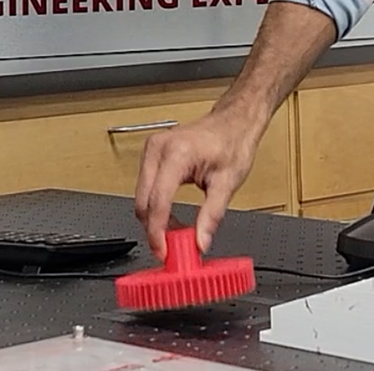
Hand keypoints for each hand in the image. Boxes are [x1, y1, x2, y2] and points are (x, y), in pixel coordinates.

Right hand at [133, 105, 264, 258]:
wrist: (233, 122)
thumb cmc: (232, 142)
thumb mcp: (228, 182)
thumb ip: (212, 215)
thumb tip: (200, 241)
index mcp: (177, 154)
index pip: (157, 201)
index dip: (158, 232)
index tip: (164, 252)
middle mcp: (158, 149)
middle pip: (143, 201)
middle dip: (154, 229)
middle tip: (171, 249)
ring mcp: (151, 150)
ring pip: (141, 197)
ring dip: (154, 219)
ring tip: (177, 233)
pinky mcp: (151, 154)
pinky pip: (145, 188)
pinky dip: (155, 206)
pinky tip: (171, 216)